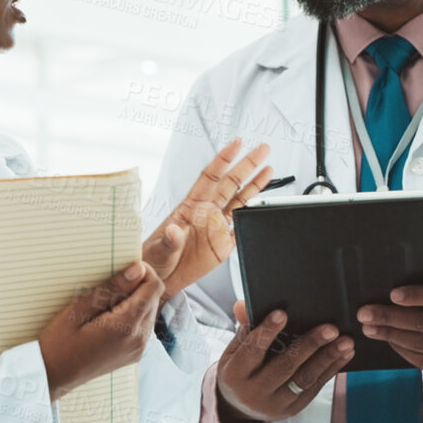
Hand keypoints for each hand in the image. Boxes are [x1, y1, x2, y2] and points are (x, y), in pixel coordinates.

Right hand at [37, 261, 162, 400]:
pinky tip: (107, 318)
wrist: (52, 377)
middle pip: (154, 298)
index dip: (143, 272)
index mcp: (127, 326)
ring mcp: (138, 349)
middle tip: (107, 287)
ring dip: (134, 301)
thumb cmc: (58, 343)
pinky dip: (131, 316)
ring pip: (149, 312)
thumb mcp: (78, 310)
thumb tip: (137, 270)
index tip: (122, 268)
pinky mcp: (134, 355)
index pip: (154, 287)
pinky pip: (142, 327)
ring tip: (104, 304)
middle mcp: (139, 340)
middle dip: (137, 286)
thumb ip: (110, 289)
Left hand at [141, 139, 272, 296]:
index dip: (224, 159)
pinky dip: (253, 216)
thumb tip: (175, 231)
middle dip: (247, 164)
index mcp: (190, 207)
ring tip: (268, 169)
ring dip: (255, 185)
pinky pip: (241, 226)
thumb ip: (169, 239)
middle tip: (262, 149)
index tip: (237, 144)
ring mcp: (216, 227)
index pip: (211, 176)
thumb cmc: (154, 258)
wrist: (160, 279)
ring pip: (240, 201)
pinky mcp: (223, 245)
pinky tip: (262, 204)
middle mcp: (206, 213)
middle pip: (231, 183)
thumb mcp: (159, 248)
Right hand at [214, 300, 352, 422]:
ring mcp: (275, 403)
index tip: (282, 313)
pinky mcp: (293, 409)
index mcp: (235, 375)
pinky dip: (331, 370)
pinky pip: (314, 388)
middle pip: (284, 366)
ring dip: (327, 358)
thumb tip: (243, 305)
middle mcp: (254, 392)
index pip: (251, 351)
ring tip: (345, 341)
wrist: (240, 408)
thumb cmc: (240, 370)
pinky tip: (344, 354)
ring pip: (304, 379)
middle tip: (330, 328)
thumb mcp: (234, 350)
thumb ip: (244, 328)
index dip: (266, 332)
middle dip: (309, 345)